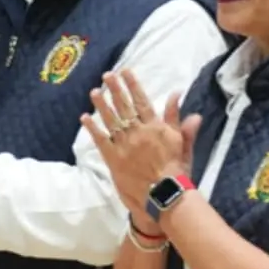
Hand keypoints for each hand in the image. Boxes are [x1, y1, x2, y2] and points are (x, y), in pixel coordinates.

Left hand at [81, 69, 199, 217]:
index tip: (125, 72)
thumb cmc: (177, 171)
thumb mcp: (182, 143)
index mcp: (155, 127)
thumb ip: (179, 119)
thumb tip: (178, 94)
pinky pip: (100, 140)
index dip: (133, 85)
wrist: (165, 195)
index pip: (142, 101)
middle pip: (124, 106)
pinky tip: (85, 117)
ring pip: (111, 120)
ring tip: (94, 91)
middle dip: (115, 89)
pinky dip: (92, 128)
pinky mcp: (113, 158)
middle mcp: (138, 132)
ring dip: (102, 104)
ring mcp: (124, 145)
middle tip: (106, 75)